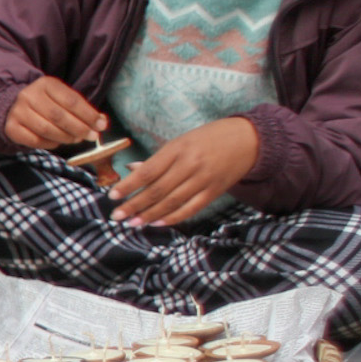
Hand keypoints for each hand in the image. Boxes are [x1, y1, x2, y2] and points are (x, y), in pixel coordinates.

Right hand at [3, 77, 108, 149]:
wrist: (14, 106)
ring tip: (76, 139)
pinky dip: (51, 143)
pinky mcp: (12, 128)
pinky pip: (35, 141)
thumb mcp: (63, 98)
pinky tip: (58, 141)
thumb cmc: (46, 103)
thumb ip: (82, 109)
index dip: (88, 115)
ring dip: (66, 138)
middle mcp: (29, 96)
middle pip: (59, 116)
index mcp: (45, 84)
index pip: (71, 101)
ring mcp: (18, 112)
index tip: (101, 125)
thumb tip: (102, 122)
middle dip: (79, 128)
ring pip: (47, 130)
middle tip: (91, 136)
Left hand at [108, 117, 258, 226]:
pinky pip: (191, 208)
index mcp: (178, 149)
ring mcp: (203, 179)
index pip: (148, 171)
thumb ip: (158, 159)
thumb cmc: (208, 138)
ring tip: (132, 223)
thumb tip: (131, 170)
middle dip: (134, 205)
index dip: (128, 185)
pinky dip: (173, 217)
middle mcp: (190, 164)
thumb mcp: (181, 141)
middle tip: (117, 216)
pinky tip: (157, 222)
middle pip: (157, 190)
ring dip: (149, 214)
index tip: (112, 196)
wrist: (248, 140)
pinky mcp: (214, 191)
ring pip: (172, 202)